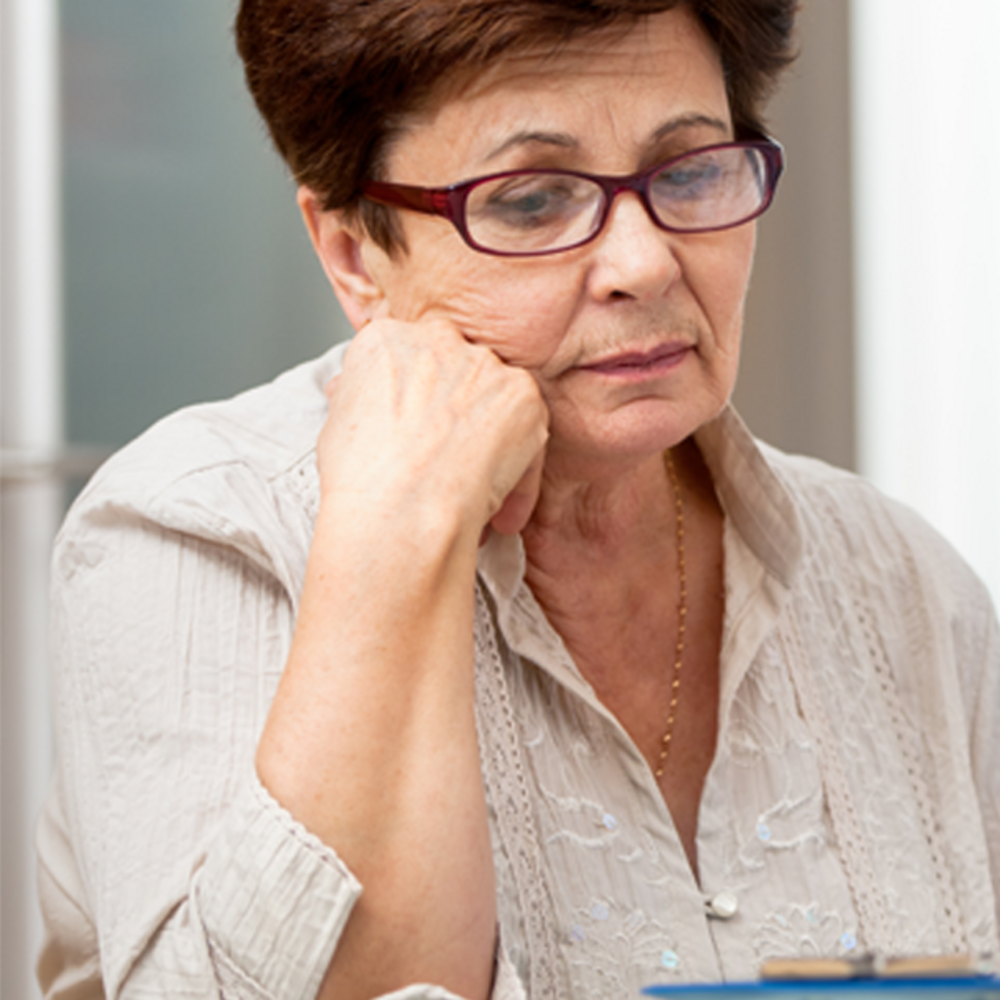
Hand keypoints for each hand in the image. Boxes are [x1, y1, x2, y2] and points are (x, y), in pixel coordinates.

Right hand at [319, 314, 548, 542]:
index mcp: (384, 340)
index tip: (414, 432)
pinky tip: (496, 504)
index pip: (408, 359)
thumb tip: (365, 399)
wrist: (399, 509)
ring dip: (488, 439)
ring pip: (493, 398)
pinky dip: (518, 468)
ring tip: (471, 488)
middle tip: (445, 459)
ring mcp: (483, 365)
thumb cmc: (361, 480)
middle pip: (453, 370)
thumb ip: (362, 400)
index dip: (414, 401)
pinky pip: (526, 428)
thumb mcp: (337, 427)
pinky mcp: (522, 395)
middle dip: (453, 412)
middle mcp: (435, 338)